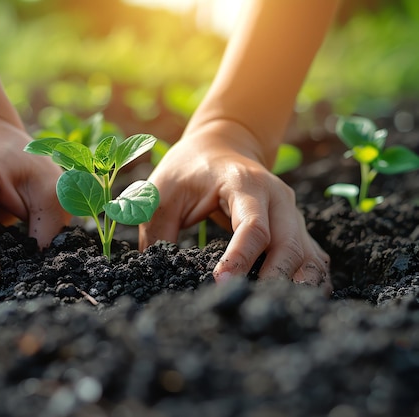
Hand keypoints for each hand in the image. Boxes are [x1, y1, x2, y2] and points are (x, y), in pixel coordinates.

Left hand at [139, 119, 330, 292]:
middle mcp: (278, 198)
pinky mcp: (296, 228)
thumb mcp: (163, 192)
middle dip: (273, 279)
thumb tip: (155, 273)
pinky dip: (309, 283)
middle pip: (289, 245)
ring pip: (308, 255)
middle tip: (250, 307)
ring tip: (276, 312)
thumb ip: (158, 230)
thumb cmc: (188, 169)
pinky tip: (294, 304)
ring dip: (297, 285)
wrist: (221, 145)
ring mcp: (292, 213)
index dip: (239, 258)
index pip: (252, 226)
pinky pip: (313, 259)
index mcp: (245, 184)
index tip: (220, 284)